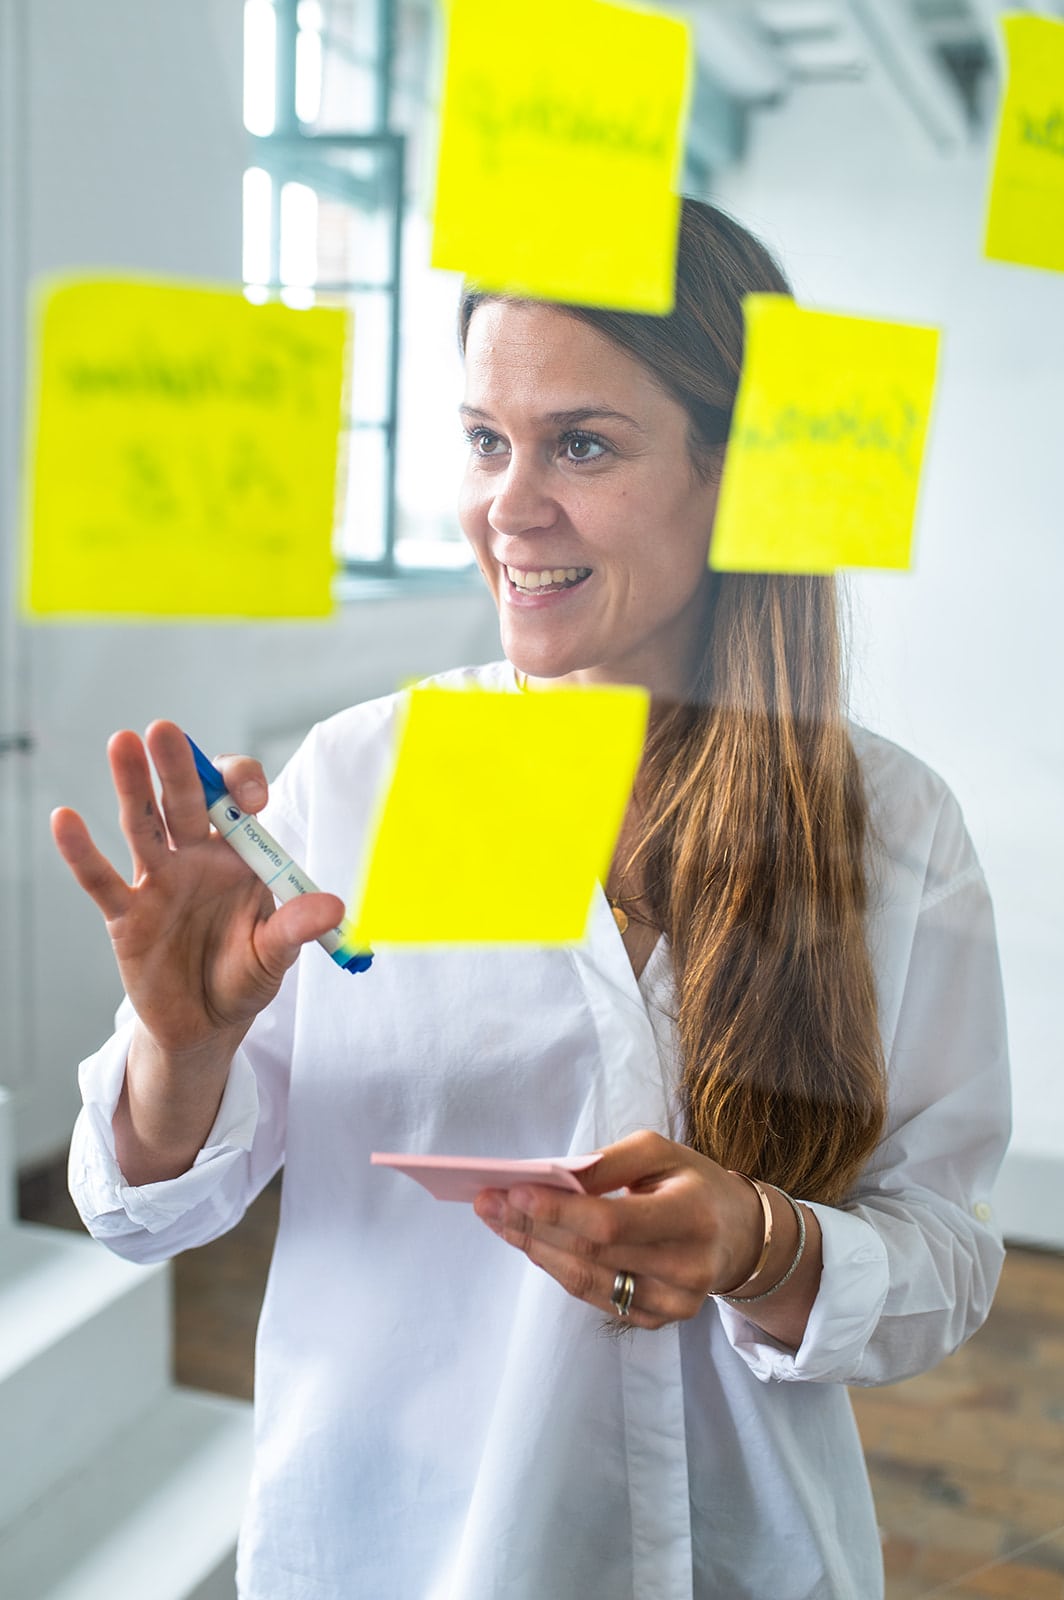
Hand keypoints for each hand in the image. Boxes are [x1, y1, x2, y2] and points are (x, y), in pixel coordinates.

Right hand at [51, 719, 343, 1055]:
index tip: (252, 799)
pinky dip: (82, 852)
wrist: (206, 1024)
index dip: (241, 786)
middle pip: (185, 802)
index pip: (237, 799)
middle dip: (178, 768)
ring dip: (133, 787)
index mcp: (239, 856)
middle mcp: (196, 857)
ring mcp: (158, 881)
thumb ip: (295, 928)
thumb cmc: (245, 977)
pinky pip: (102, 880)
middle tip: (166, 730)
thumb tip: (333, 906)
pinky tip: (64, 819)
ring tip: (121, 743)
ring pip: (142, 826)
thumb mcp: (275, 955)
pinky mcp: (126, 915)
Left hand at [473, 1130, 769, 1330]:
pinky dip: (556, 1268)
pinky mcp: (657, 1321)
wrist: (739, 1236)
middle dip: (532, 1225)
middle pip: (590, 1253)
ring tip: (498, 1220)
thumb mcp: (660, 1153)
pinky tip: (532, 1242)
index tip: (513, 1190)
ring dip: (534, 1248)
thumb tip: (553, 1178)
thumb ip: (609, 1162)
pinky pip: (594, 1296)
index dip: (558, 1210)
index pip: (612, 1221)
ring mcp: (673, 1303)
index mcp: (691, 1214)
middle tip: (488, 1202)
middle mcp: (686, 1268)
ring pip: (585, 1280)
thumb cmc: (692, 1183)